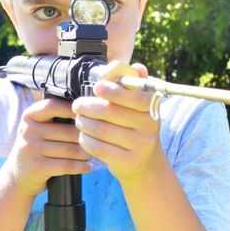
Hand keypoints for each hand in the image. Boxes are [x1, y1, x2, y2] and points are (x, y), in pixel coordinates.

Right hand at [5, 98, 92, 197]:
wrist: (17, 178)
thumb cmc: (36, 148)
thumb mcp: (38, 129)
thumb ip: (55, 118)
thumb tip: (87, 110)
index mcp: (29, 116)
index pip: (53, 106)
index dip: (74, 110)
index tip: (89, 115)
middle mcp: (28, 131)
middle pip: (68, 131)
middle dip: (86, 137)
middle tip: (100, 140)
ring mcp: (30, 149)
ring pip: (70, 149)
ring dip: (86, 153)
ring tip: (95, 154)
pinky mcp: (37, 167)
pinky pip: (66, 165)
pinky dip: (80, 166)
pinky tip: (88, 167)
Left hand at [71, 60, 164, 184]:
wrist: (145, 163)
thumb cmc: (136, 125)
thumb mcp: (138, 105)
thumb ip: (133, 84)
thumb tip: (136, 67)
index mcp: (152, 107)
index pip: (133, 96)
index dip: (113, 90)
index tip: (97, 87)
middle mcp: (150, 126)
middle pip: (111, 112)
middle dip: (89, 107)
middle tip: (77, 105)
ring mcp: (140, 145)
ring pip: (102, 130)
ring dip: (84, 123)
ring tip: (79, 120)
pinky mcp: (128, 162)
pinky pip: (99, 148)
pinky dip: (87, 140)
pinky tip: (84, 136)